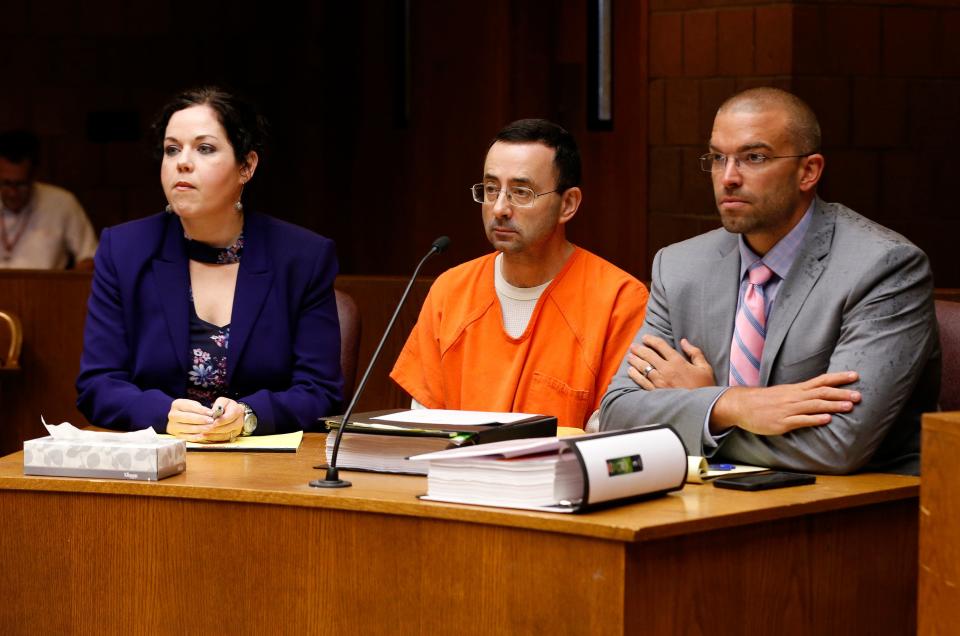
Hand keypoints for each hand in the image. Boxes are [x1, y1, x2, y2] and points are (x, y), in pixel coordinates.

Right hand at [167, 398, 242, 441]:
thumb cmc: (191, 411)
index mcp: (177, 404)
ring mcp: (173, 426)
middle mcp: (172, 415)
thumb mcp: (194, 406)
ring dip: (201, 428)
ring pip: (188, 428)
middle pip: (188, 418)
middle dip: (201, 420)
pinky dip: (196, 437)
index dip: (201, 410)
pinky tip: (204, 435)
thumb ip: (201, 409)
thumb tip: (212, 414)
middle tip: (211, 421)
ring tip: (210, 428)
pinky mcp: (176, 435)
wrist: (179, 419)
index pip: (190, 406)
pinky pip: (187, 437)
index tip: (211, 413)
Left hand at [626, 335, 714, 389]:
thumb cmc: (705, 387)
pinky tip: (630, 371)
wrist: (703, 408)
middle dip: (639, 349)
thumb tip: (684, 341)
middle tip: (633, 346)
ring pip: (643, 367)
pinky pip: (642, 382)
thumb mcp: (705, 368)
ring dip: (635, 360)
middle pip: (648, 355)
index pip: (661, 346)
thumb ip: (694, 353)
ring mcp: (660, 381)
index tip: (645, 337)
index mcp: (678, 361)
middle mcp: (666, 370)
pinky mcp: (656, 392)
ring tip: (629, 356)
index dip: (651, 340)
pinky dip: (634, 375)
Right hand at [711, 371, 860, 435]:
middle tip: (859, 395)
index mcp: (796, 389)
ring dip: (832, 405)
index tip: (855, 375)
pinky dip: (814, 418)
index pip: (821, 381)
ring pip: (814, 405)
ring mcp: (788, 409)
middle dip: (841, 393)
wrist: (741, 405)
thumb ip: (800, 395)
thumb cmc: (763, 401)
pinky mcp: (782, 422)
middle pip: (821, 392)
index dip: (838, 378)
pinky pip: (801, 419)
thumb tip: (818, 396)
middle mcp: (794, 397)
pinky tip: (826, 419)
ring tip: (849, 406)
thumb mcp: (783, 394)